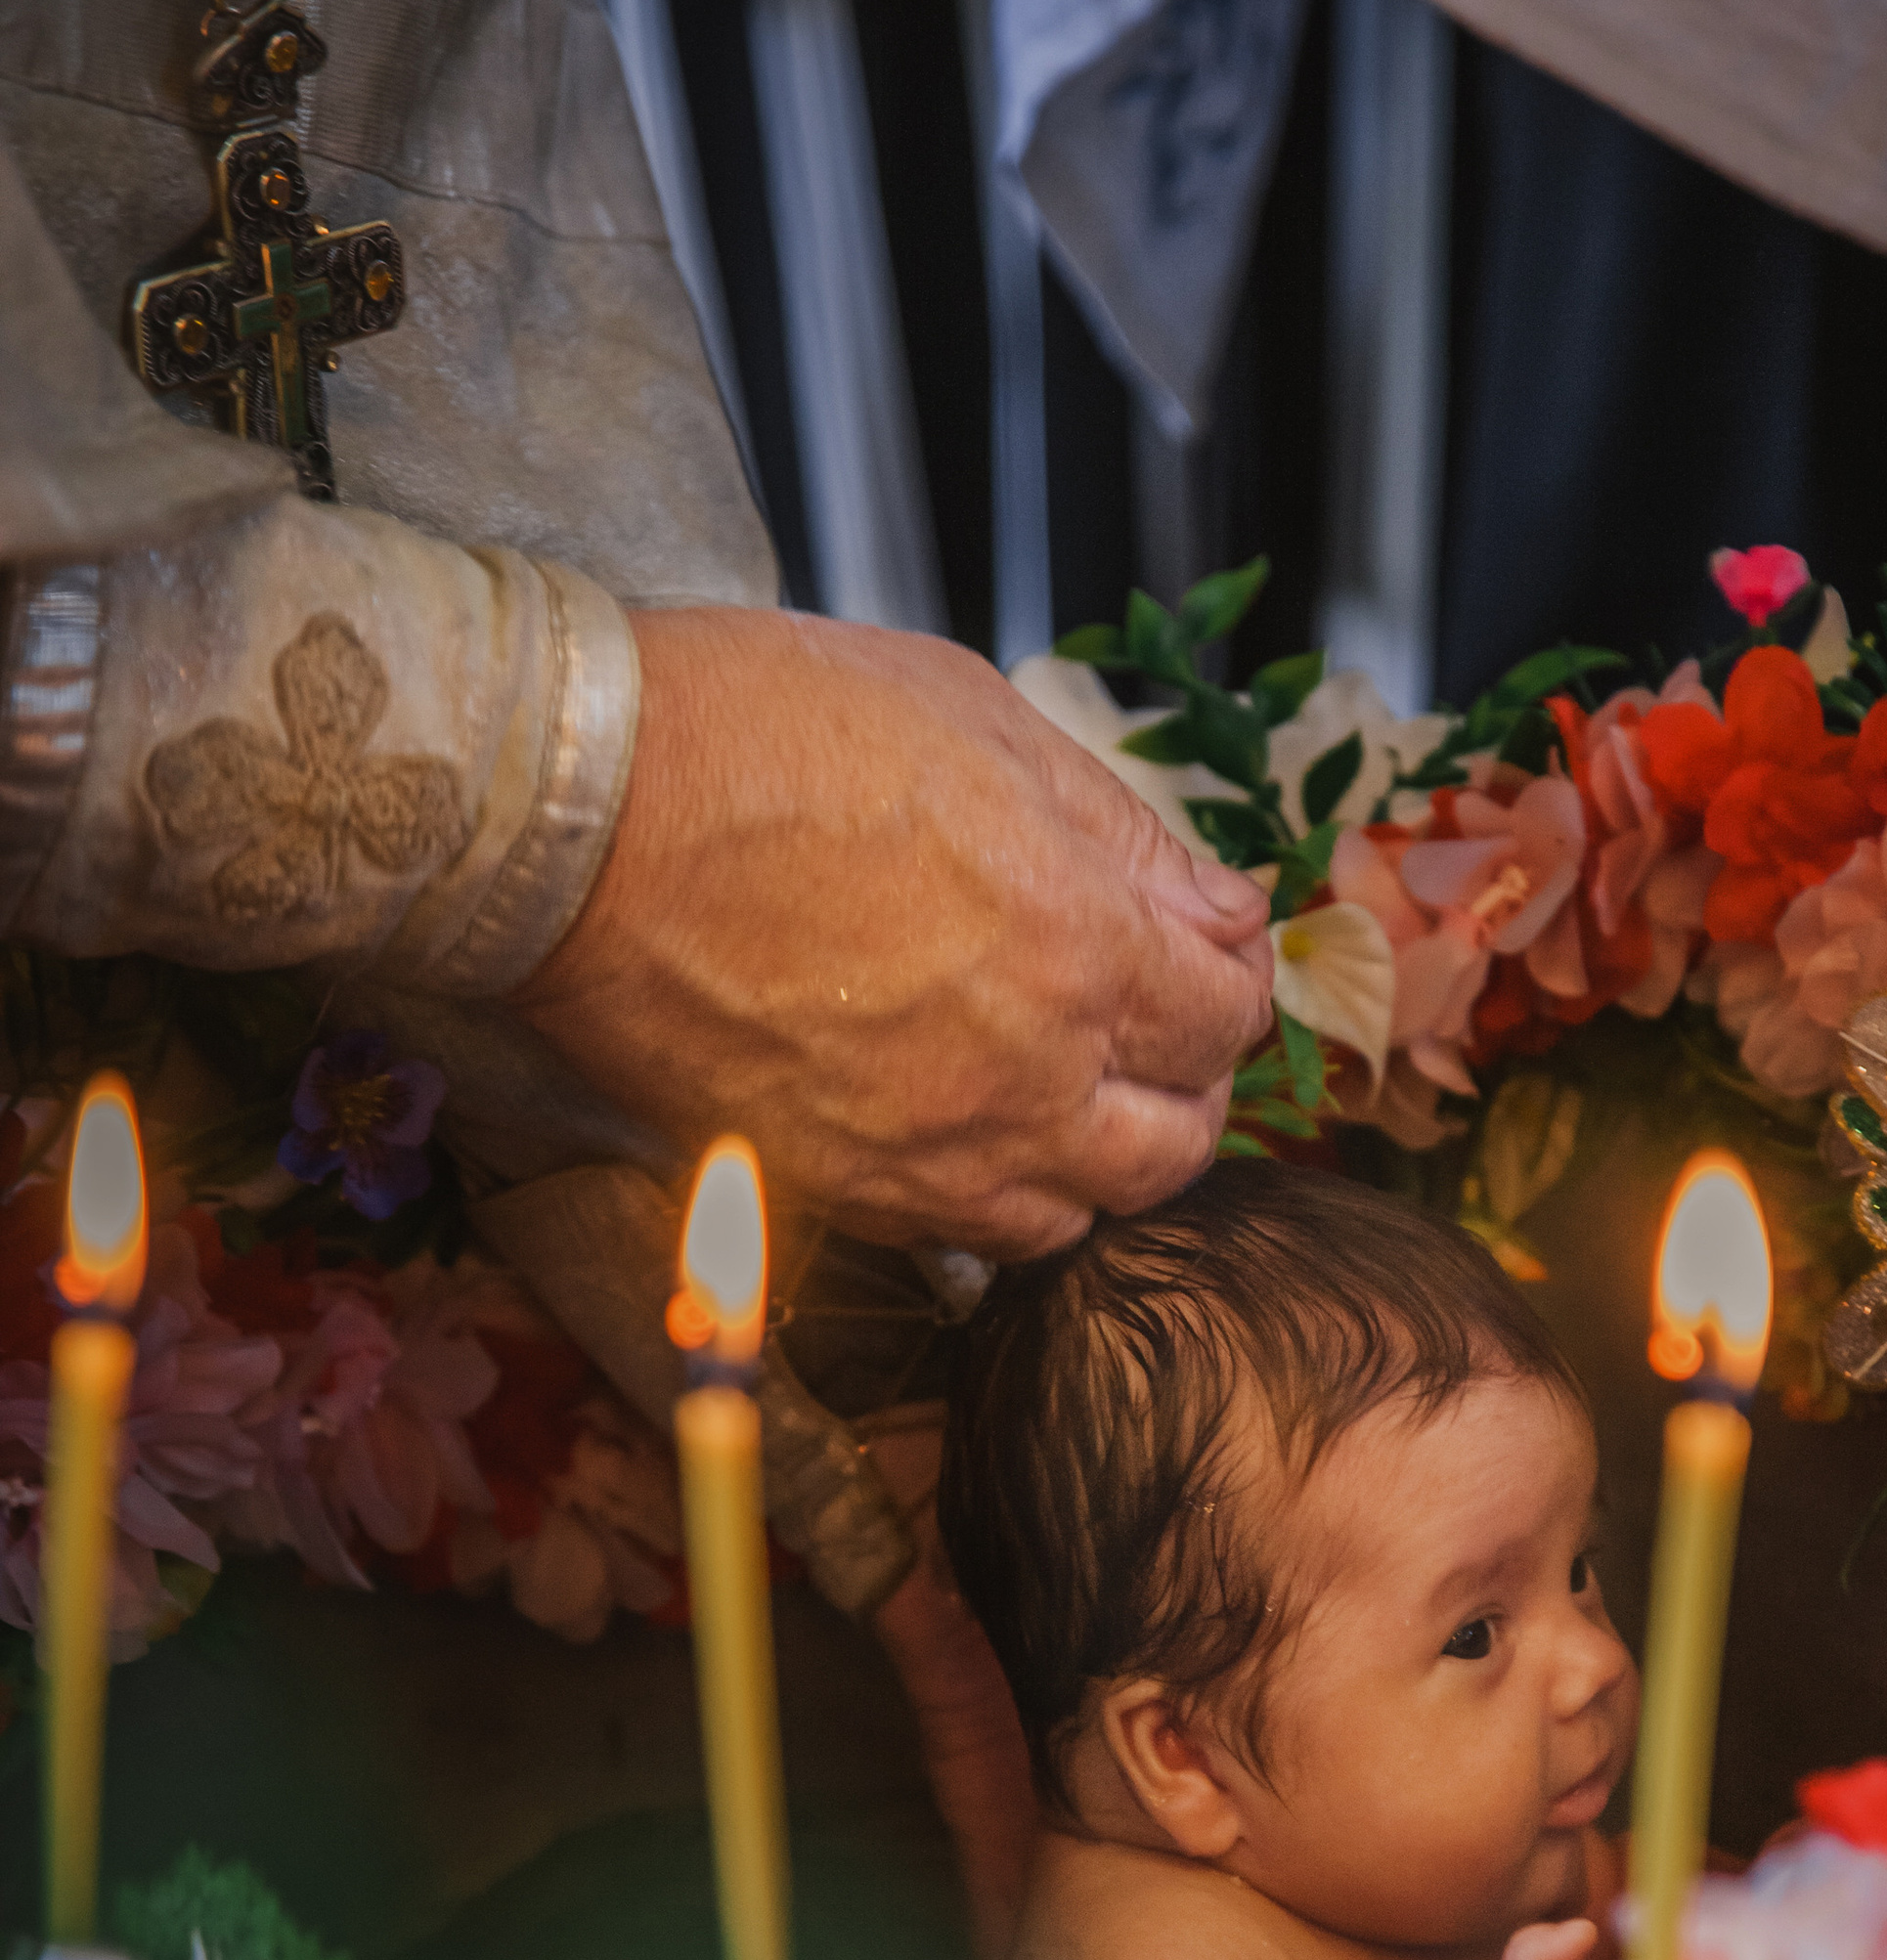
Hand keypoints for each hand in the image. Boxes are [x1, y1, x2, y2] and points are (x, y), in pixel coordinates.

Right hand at [518, 610, 1275, 1253]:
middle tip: (1158, 1027)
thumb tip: (1219, 905)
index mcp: (1080, 946)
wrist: (579, 817)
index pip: (1226, 1016)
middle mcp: (1026, 1077)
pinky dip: (1000, 1198)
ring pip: (1080, 1214)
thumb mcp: (980, 719)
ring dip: (1100, 1156)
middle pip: (1177, 1142)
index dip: (1234, 979)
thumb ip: (1120, 831)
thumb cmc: (764, 734)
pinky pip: (966, 1240)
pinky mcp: (838, 1191)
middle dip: (1190, 1083)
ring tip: (1074, 1087)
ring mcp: (929, 1153)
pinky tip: (979, 1130)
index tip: (1209, 948)